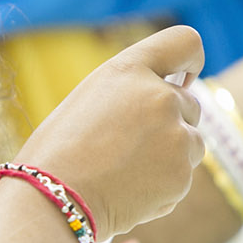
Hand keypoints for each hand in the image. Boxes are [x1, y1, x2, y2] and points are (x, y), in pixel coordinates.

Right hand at [17, 25, 206, 236]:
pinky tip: (127, 190)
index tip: (182, 79)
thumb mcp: (91, 100)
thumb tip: (177, 99)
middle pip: (189, 104)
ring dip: (169, 154)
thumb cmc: (59, 151)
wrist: (50, 200)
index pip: (185, 42)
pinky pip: (181, 177)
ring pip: (191, 143)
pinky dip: (161, 186)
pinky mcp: (181, 176)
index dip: (190, 61)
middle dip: (169, 122)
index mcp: (130, 70)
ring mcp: (176, 137)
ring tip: (125, 170)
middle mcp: (160, 97)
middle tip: (128, 145)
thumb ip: (133, 91)